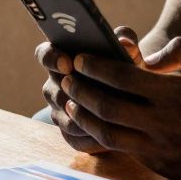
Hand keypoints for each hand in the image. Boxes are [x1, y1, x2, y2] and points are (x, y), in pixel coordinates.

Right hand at [36, 26, 143, 153]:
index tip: (69, 63)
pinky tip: (110, 133)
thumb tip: (125, 42)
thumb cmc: (127, 68)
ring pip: (62, 115)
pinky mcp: (69, 132)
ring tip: (105, 115)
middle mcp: (55, 84)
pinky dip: (89, 136)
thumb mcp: (129, 54)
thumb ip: (126, 42)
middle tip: (92, 93)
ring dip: (82, 115)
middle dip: (71, 92)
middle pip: (51, 89)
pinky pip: (72, 137)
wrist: (136, 99)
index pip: (44, 54)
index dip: (52, 59)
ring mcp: (59, 109)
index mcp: (62, 57)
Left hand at [60, 37, 180, 178]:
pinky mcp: (164, 167)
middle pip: (108, 108)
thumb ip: (180, 49)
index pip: (123, 79)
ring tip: (74, 103)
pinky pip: (127, 152)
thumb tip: (145, 59)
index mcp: (177, 95)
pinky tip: (97, 122)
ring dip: (87, 118)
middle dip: (82, 91)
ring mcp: (163, 150)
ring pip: (110, 137)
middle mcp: (166, 125)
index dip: (97, 67)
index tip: (81, 58)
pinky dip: (107, 136)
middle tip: (67, 78)